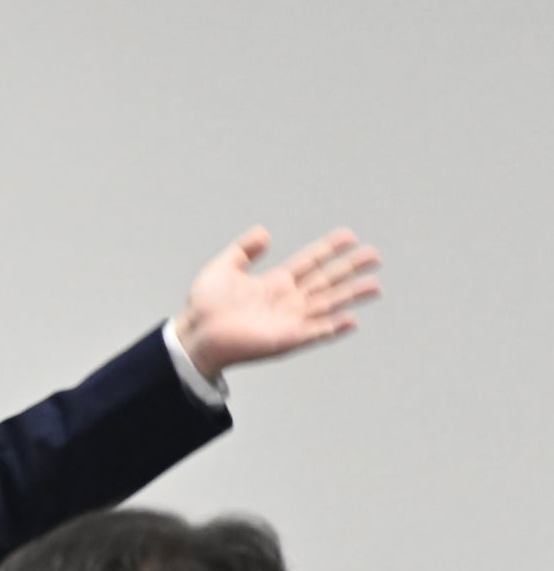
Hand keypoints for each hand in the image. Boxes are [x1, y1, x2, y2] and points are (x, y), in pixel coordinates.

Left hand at [174, 226, 380, 378]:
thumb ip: (244, 249)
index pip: (309, 261)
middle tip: (374, 255)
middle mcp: (287, 300)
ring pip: (327, 305)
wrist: (195, 333)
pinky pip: (315, 332)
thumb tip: (265, 231)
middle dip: (350, 268)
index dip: (329, 249)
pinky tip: (350, 319)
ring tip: (374, 285)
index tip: (349, 236)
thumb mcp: (223, 268)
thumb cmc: (205, 306)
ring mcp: (289, 320)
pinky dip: (332, 327)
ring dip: (350, 296)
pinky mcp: (286, 339)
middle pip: (326, 281)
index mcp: (275, 282)